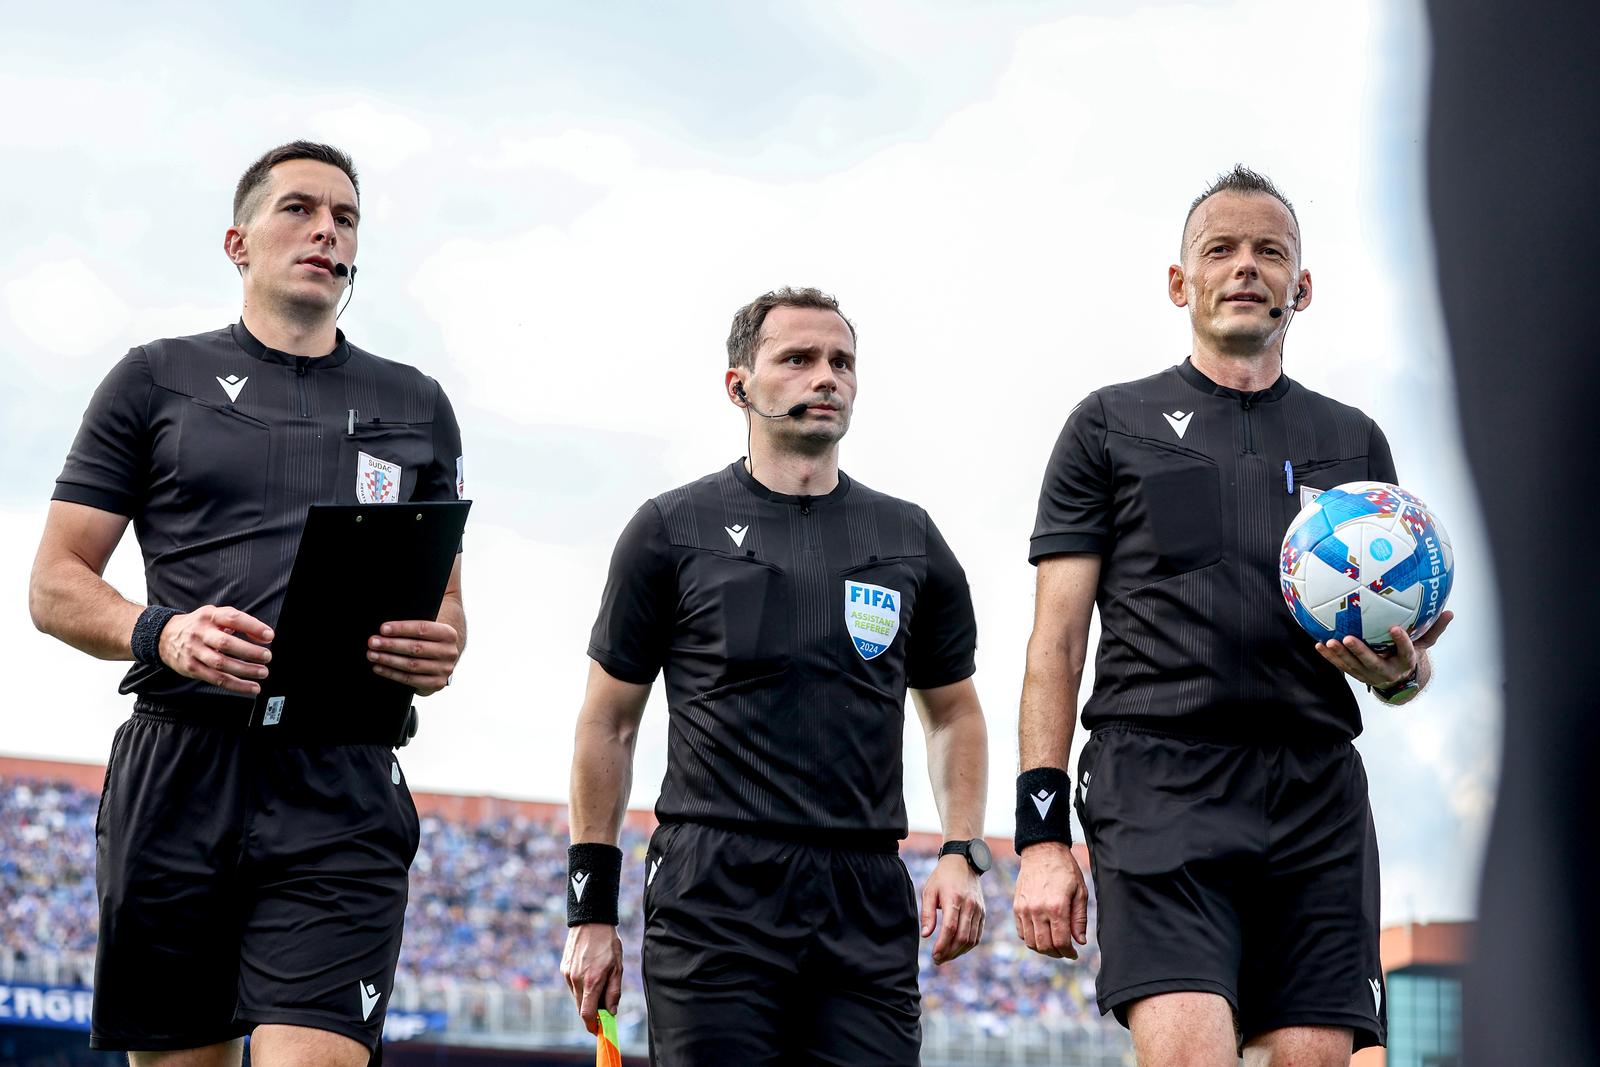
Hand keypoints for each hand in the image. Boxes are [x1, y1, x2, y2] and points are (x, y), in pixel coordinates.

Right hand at [159, 605, 272, 695]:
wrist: (163, 636)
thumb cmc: (198, 626)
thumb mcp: (214, 615)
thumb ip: (237, 622)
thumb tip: (263, 636)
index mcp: (209, 616)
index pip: (233, 618)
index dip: (253, 627)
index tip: (269, 635)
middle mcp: (200, 633)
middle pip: (226, 643)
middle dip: (249, 651)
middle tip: (267, 656)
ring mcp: (194, 651)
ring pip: (221, 664)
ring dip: (245, 670)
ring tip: (263, 672)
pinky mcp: (191, 668)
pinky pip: (216, 679)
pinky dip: (236, 685)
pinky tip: (251, 687)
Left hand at [367, 620, 460, 695]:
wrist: (443, 658)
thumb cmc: (429, 637)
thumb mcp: (430, 624)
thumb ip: (419, 613)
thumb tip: (397, 603)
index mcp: (449, 633)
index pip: (423, 629)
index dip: (402, 628)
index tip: (383, 628)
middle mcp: (449, 652)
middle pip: (416, 648)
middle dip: (391, 644)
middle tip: (372, 642)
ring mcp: (444, 670)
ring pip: (411, 665)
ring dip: (388, 660)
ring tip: (372, 654)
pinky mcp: (436, 684)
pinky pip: (410, 680)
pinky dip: (392, 674)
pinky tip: (379, 667)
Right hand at [560, 923, 622, 1034]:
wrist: (591, 920)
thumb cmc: (608, 943)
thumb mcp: (618, 967)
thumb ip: (614, 992)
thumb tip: (612, 1012)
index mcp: (591, 982)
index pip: (587, 1014)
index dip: (592, 1025)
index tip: (599, 1029)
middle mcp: (576, 980)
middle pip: (580, 1008)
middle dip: (591, 1013)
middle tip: (603, 1009)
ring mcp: (567, 974)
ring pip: (576, 996)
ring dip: (586, 998)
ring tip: (598, 982)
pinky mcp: (563, 968)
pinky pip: (571, 985)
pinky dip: (580, 986)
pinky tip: (589, 972)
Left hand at [921, 854, 984, 964]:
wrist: (963, 863)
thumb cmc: (942, 877)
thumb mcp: (929, 891)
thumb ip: (927, 914)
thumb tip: (926, 935)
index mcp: (954, 899)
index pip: (950, 928)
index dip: (942, 945)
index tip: (934, 955)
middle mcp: (969, 905)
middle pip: (962, 937)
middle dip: (949, 952)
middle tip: (937, 960)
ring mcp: (978, 910)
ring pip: (971, 939)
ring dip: (958, 952)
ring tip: (945, 957)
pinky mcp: (983, 913)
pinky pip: (978, 935)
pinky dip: (968, 946)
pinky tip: (957, 949)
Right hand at [1013, 841, 1087, 959]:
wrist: (1042, 851)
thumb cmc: (1065, 870)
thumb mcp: (1080, 892)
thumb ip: (1079, 919)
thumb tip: (1080, 941)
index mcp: (1057, 907)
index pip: (1061, 942)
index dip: (1069, 953)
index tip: (1074, 953)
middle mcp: (1038, 910)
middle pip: (1045, 946)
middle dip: (1057, 953)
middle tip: (1064, 951)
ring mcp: (1024, 909)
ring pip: (1031, 942)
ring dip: (1043, 948)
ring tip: (1053, 944)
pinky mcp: (1017, 906)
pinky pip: (1021, 932)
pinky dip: (1031, 938)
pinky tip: (1041, 933)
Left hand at [1314, 610, 1454, 689]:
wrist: (1398, 681)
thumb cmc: (1409, 654)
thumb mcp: (1424, 644)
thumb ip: (1434, 629)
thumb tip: (1450, 611)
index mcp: (1405, 662)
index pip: (1406, 651)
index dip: (1401, 641)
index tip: (1394, 628)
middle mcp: (1387, 671)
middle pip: (1372, 663)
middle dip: (1360, 652)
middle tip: (1348, 638)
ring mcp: (1370, 675)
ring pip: (1353, 667)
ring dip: (1340, 655)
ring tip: (1328, 642)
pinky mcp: (1357, 675)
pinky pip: (1342, 666)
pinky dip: (1330, 657)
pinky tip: (1318, 644)